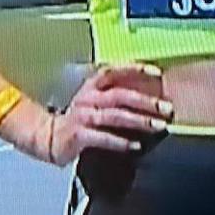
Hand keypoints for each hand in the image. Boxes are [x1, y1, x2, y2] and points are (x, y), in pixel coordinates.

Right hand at [45, 64, 173, 166]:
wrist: (48, 136)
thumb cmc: (79, 118)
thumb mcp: (94, 99)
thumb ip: (116, 94)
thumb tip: (150, 96)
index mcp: (92, 85)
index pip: (115, 70)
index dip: (136, 69)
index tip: (157, 72)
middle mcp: (88, 97)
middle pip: (120, 95)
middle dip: (146, 101)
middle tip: (167, 108)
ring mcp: (83, 116)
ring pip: (114, 116)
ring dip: (139, 120)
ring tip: (158, 126)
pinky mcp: (79, 135)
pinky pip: (103, 138)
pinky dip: (121, 142)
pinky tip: (136, 146)